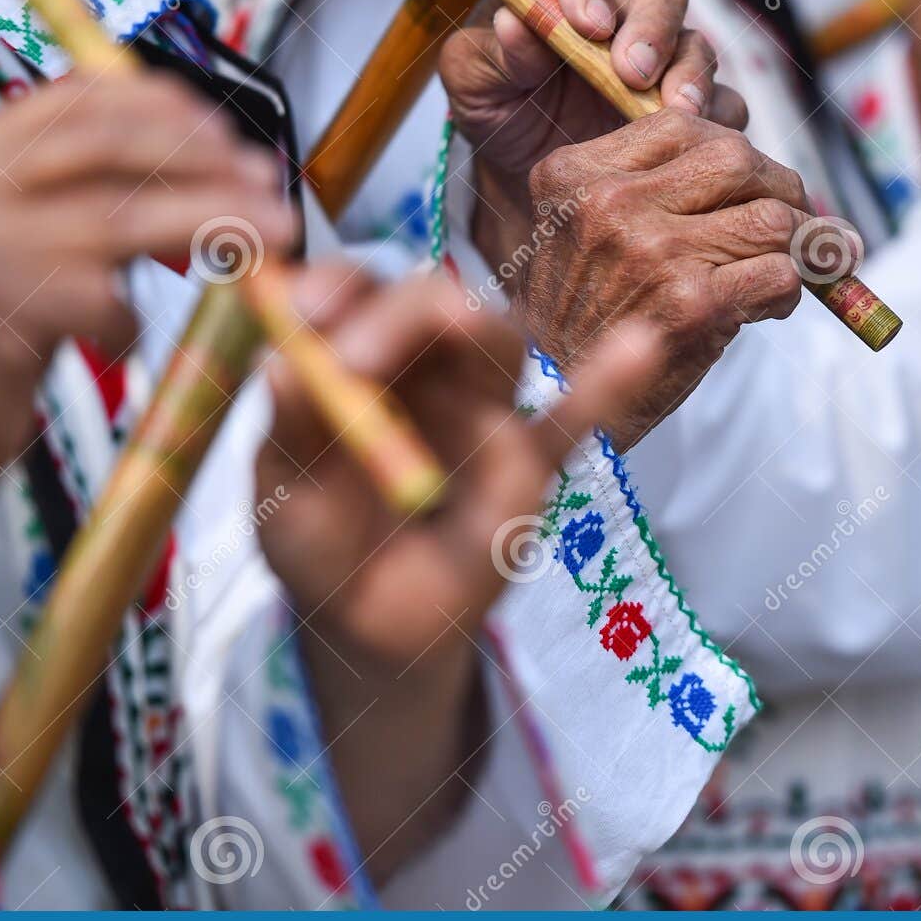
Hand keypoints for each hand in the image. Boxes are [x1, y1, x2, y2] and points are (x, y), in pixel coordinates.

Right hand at [0, 72, 294, 511]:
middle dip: (208, 160)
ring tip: (268, 239)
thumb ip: (70, 198)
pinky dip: (133, 321)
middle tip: (269, 187)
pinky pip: (100, 301)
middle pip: (114, 144)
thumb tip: (187, 172)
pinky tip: (129, 343)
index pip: (85, 99)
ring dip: (210, 224)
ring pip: (122, 216)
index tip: (234, 139)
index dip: (173, 111)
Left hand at [256, 264, 657, 879]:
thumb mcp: (285, 500)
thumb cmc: (321, 547)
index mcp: (352, 361)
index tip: (306, 307)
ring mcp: (480, 414)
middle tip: (354, 358)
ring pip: (494, 345)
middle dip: (396, 313)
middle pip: (427, 305)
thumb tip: (279, 360)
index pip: (351, 298)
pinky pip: (570, 425)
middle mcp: (420, 369)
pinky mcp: (525, 466)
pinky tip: (641, 347)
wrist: (371, 631)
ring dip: (476, 326)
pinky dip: (605, 386)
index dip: (335, 289)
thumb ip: (291, 435)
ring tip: (458, 326)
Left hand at [439, 0, 747, 186]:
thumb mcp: (473, 84)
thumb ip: (492, 51)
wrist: (529, 173)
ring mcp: (665, 59)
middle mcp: (624, 14)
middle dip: (650, 27)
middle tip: (634, 69)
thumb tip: (513, 23)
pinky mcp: (692, 106)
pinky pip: (723, 104)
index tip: (584, 21)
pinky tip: (696, 140)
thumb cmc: (499, 110)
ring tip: (676, 110)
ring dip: (689, 75)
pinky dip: (715, 119)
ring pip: (696, 46)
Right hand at [493, 110, 838, 449]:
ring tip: (783, 265)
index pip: (684, 124)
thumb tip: (757, 164)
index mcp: (576, 175)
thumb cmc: (582, 314)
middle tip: (790, 221)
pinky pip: (781, 274)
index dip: (732, 152)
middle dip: (779, 188)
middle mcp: (611, 204)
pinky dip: (792, 290)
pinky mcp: (693, 304)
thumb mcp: (581, 226)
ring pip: (772, 217)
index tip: (747, 182)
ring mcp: (654, 252)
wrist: (559, 399)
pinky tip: (767, 305)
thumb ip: (647, 183)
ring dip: (796, 243)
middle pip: (737, 159)